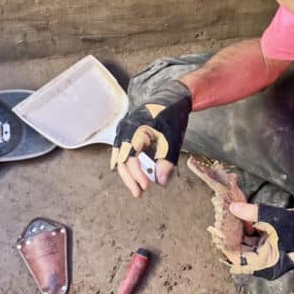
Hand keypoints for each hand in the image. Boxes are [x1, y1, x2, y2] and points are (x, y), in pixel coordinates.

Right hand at [110, 80, 191, 196]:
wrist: (170, 99)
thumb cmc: (171, 118)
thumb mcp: (172, 140)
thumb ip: (166, 161)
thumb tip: (160, 182)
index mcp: (136, 130)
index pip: (131, 158)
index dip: (137, 174)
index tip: (146, 186)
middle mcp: (125, 130)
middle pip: (122, 160)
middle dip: (130, 179)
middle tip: (139, 194)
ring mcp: (124, 131)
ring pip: (120, 156)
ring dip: (128, 173)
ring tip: (136, 187)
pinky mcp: (126, 132)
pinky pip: (121, 151)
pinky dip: (126, 164)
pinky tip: (129, 174)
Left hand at [223, 202, 293, 279]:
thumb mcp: (275, 219)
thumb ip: (252, 213)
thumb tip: (232, 208)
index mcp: (264, 264)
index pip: (237, 257)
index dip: (227, 242)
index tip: (219, 226)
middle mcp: (263, 263)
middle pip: (239, 251)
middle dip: (231, 235)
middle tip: (222, 217)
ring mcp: (266, 255)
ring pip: (245, 244)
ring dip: (238, 230)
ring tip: (230, 214)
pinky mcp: (269, 246)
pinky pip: (254, 239)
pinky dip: (248, 229)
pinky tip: (241, 215)